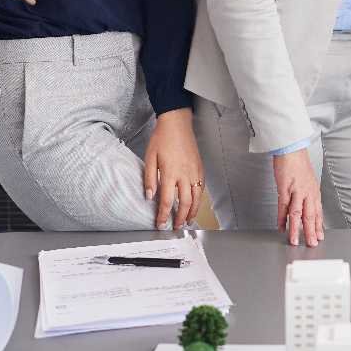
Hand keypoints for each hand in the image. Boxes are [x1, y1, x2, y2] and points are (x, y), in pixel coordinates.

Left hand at [142, 109, 203, 229]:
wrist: (177, 123)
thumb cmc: (162, 138)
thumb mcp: (150, 158)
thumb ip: (150, 179)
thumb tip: (149, 196)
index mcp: (170, 173)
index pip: (167, 201)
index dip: (163, 215)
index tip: (160, 224)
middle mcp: (184, 174)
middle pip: (184, 203)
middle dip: (180, 218)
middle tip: (175, 227)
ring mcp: (194, 171)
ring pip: (196, 198)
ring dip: (192, 211)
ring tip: (187, 220)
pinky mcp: (200, 167)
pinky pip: (201, 187)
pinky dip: (199, 199)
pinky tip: (195, 204)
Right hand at [272, 148, 323, 246]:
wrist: (291, 149)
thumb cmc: (298, 164)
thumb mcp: (307, 180)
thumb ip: (307, 195)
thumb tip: (306, 207)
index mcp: (314, 191)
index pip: (318, 212)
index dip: (319, 226)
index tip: (320, 236)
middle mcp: (307, 192)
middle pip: (310, 215)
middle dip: (311, 232)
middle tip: (312, 244)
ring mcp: (296, 191)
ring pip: (297, 214)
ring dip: (296, 229)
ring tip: (295, 240)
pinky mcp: (285, 188)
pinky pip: (283, 206)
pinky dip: (282, 218)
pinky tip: (281, 226)